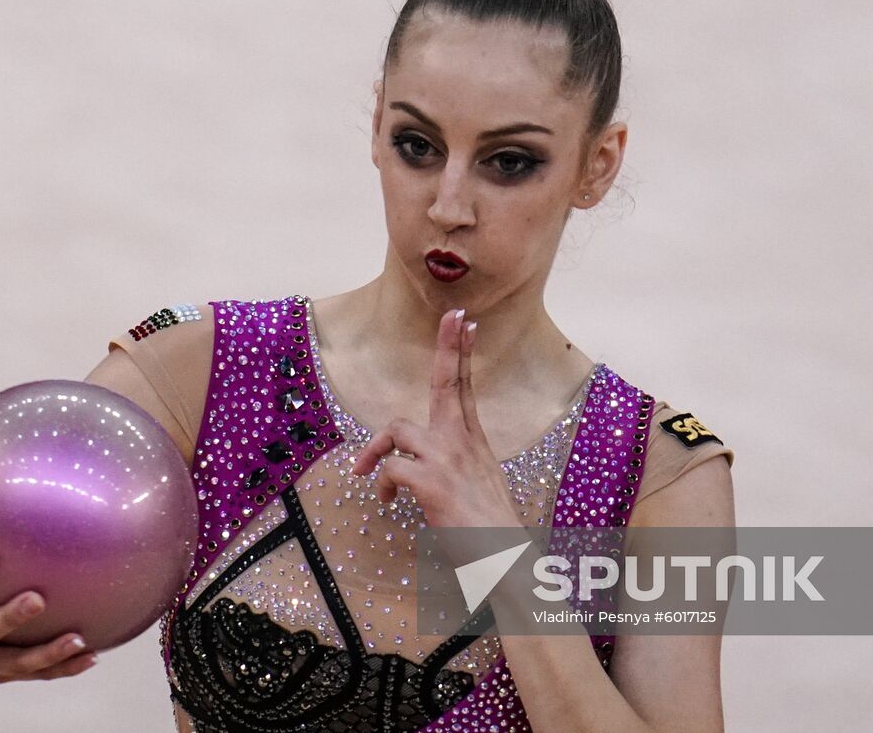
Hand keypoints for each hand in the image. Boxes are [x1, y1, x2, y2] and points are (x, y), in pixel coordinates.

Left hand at [349, 309, 524, 537]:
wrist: (503, 559)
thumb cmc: (488, 529)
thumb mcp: (479, 485)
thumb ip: (458, 463)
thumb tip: (431, 462)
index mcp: (473, 442)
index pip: (466, 388)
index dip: (463, 354)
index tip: (465, 323)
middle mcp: (462, 443)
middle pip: (449, 384)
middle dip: (448, 347)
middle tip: (451, 314)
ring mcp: (447, 460)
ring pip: (398, 429)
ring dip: (376, 448)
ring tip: (369, 472)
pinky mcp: (432, 482)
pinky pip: (391, 469)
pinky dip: (380, 483)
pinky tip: (385, 501)